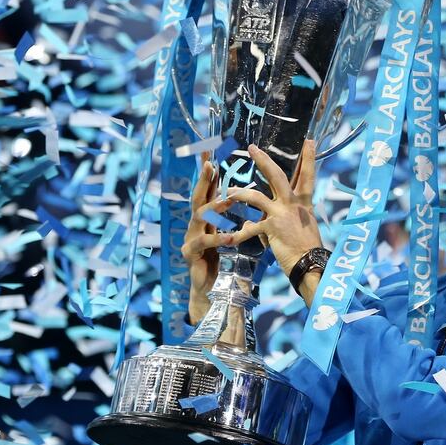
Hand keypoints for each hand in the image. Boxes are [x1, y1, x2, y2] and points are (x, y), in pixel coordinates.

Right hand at [181, 151, 232, 322]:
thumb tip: (254, 199)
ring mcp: (190, 239)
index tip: (212, 152)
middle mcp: (196, 225)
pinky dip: (217, 238)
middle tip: (209, 163)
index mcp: (208, 220)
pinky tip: (230, 236)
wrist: (212, 292)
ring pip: (198, 217)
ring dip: (214, 207)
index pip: (208, 191)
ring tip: (228, 199)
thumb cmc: (223, 262)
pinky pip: (203, 243)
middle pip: (198, 197)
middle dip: (204, 180)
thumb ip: (237, 219)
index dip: (210, 173)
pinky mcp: (190, 255)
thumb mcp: (232, 236)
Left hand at [224, 139, 322, 275]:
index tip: (309, 141)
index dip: (308, 158)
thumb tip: (263, 218)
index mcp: (303, 202)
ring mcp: (282, 214)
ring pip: (256, 196)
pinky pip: (251, 227)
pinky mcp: (272, 227)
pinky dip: (240, 234)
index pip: (307, 176)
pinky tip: (231, 238)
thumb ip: (282, 216)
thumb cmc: (307, 247)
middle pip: (277, 176)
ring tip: (228, 191)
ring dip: (239, 194)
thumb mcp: (302, 225)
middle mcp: (293, 203)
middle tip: (252, 148)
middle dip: (263, 160)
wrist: (309, 263)